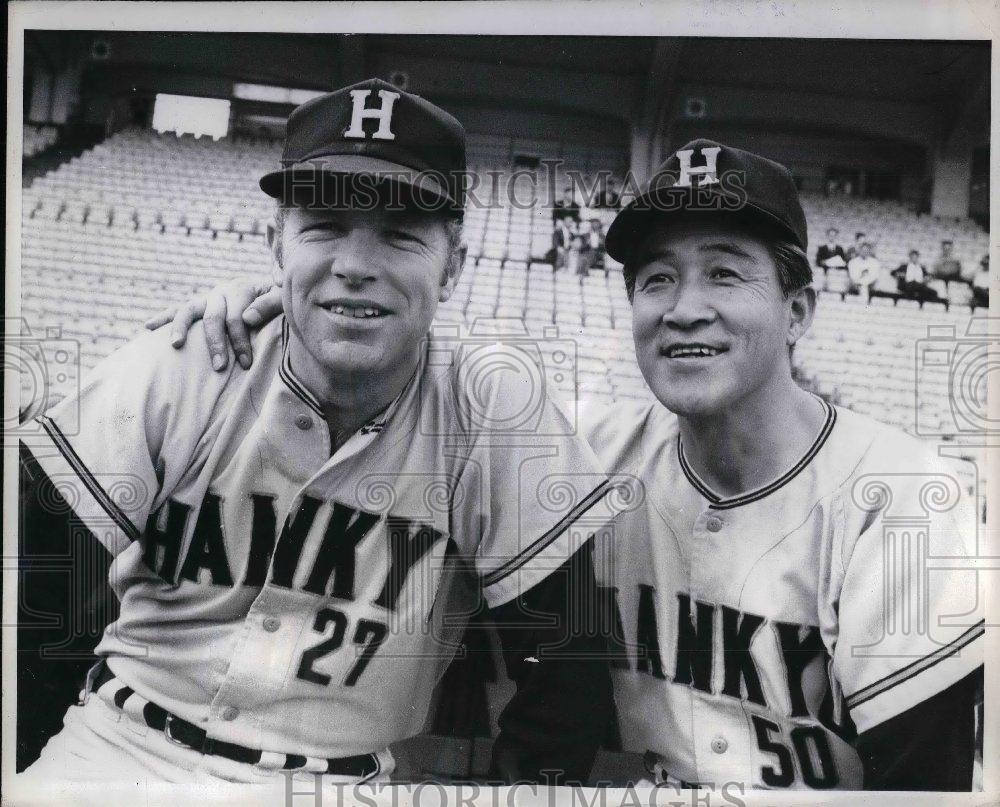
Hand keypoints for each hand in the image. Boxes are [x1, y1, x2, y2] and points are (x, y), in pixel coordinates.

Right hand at [144, 280, 281, 370]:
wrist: (271, 289)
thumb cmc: (280, 300)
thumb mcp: (282, 298)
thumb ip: (270, 304)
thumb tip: (246, 318)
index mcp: (242, 288)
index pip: (237, 317)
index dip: (241, 341)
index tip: (246, 363)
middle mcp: (221, 291)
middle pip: (213, 317)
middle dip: (216, 343)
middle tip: (220, 367)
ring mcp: (207, 298)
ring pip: (188, 310)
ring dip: (180, 328)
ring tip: (175, 346)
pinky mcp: (199, 305)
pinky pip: (178, 310)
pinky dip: (163, 317)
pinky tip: (148, 327)